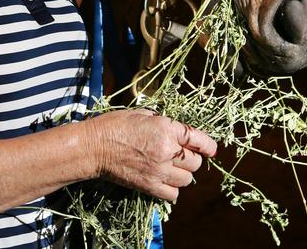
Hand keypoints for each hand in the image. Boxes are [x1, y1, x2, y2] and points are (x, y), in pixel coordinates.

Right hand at [83, 109, 216, 201]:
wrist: (95, 146)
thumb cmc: (115, 125)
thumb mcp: (142, 114)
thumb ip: (162, 122)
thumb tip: (175, 129)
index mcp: (165, 129)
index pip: (198, 140)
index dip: (208, 145)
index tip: (211, 148)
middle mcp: (166, 151)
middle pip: (195, 162)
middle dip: (192, 157)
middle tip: (181, 153)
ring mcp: (158, 171)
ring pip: (187, 179)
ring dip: (183, 173)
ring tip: (171, 166)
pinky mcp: (150, 187)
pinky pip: (174, 194)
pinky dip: (173, 188)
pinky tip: (164, 179)